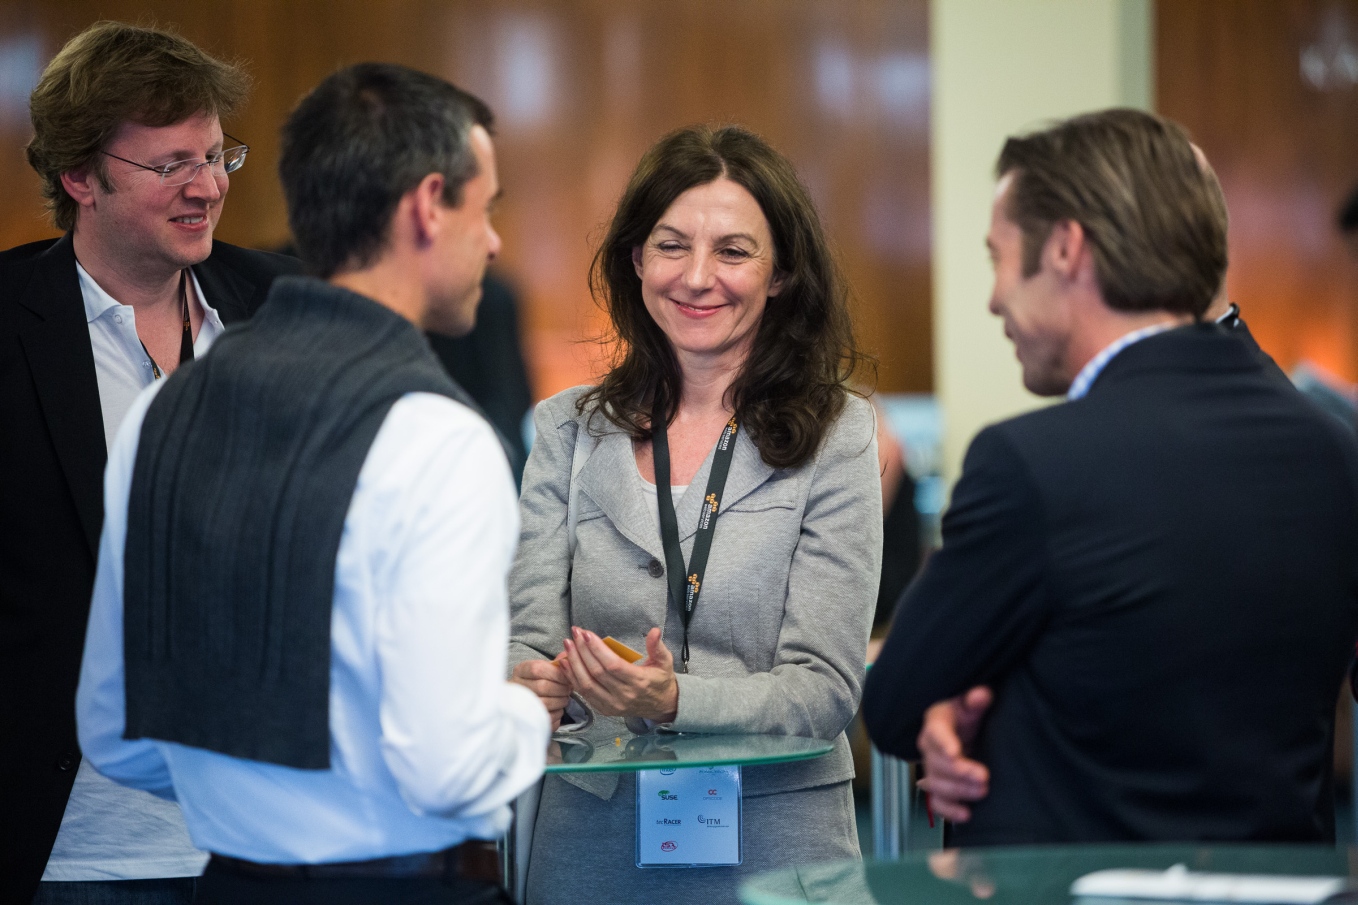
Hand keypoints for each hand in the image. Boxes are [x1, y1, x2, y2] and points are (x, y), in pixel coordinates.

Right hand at [510, 656, 571, 731]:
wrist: (523, 701)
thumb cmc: (538, 681)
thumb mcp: (544, 669)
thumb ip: (558, 663)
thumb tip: (569, 656)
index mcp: (521, 670)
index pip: (538, 669)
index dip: (557, 674)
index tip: (568, 678)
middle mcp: (516, 686)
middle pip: (542, 687)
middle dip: (561, 689)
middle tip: (569, 690)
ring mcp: (519, 704)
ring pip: (544, 703)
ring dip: (561, 702)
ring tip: (564, 699)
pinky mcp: (526, 719)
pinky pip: (545, 718)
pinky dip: (557, 714)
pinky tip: (558, 709)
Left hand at [560, 627, 677, 721]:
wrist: (661, 705)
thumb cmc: (660, 680)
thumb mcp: (664, 662)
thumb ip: (658, 646)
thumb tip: (654, 631)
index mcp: (639, 682)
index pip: (613, 665)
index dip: (597, 649)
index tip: (586, 633)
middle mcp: (624, 695)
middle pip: (597, 672)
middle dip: (582, 651)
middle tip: (575, 634)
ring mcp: (612, 705)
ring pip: (587, 684)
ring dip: (574, 663)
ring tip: (567, 645)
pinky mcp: (604, 709)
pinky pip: (584, 693)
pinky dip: (573, 678)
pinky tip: (565, 663)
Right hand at [916, 685, 992, 822]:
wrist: (969, 730)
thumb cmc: (968, 713)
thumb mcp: (973, 702)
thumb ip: (976, 698)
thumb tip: (980, 695)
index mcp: (936, 723)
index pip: (935, 732)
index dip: (944, 743)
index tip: (955, 752)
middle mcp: (930, 747)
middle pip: (935, 763)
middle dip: (958, 773)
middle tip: (983, 777)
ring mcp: (933, 768)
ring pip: (935, 784)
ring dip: (957, 792)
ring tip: (982, 792)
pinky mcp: (940, 786)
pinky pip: (936, 802)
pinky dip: (948, 811)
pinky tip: (966, 815)